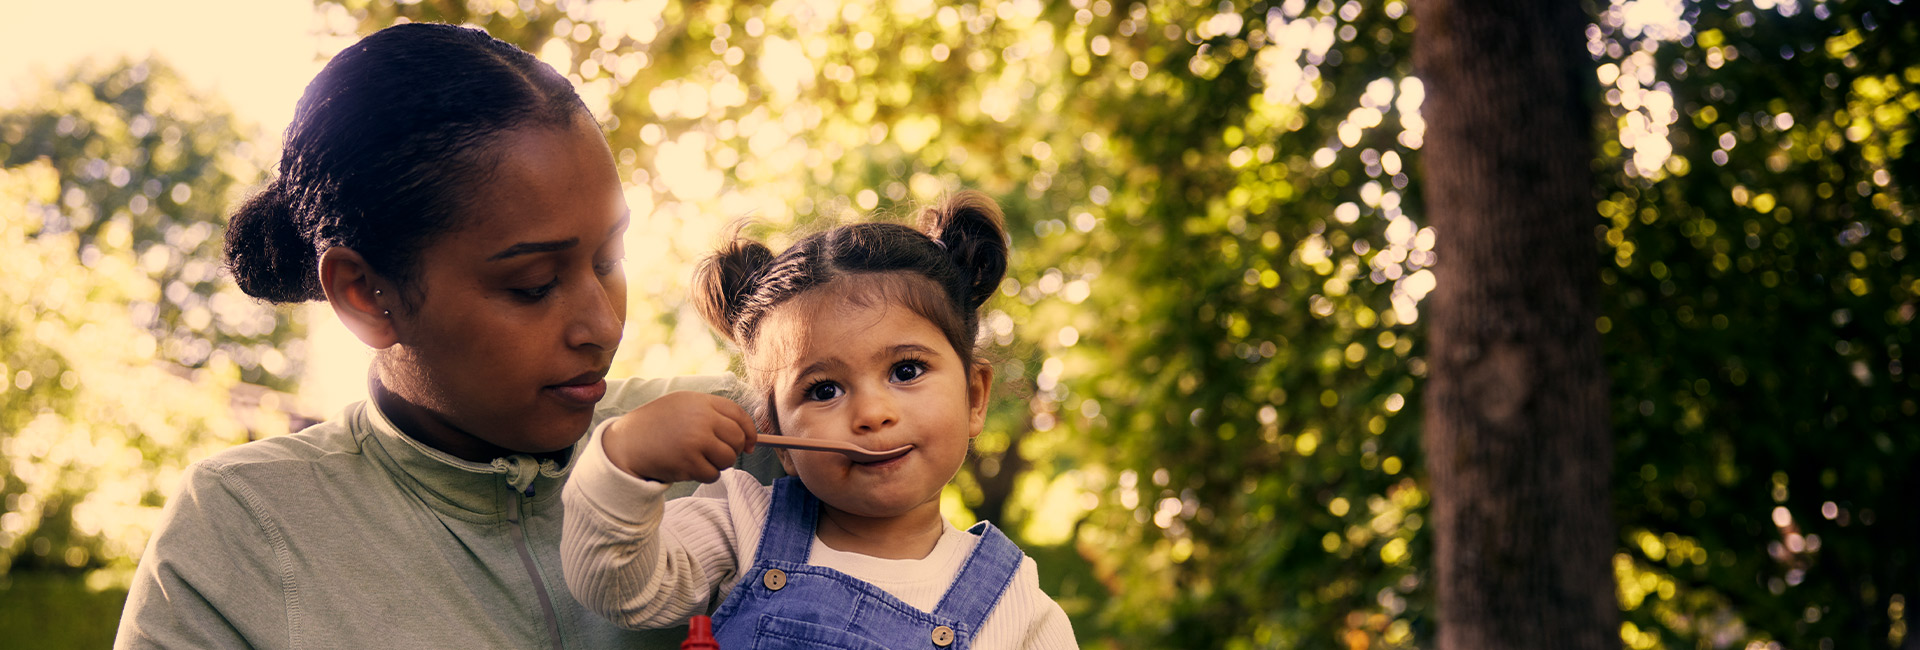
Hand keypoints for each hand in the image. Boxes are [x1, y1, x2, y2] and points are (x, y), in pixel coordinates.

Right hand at [602, 391, 757, 483]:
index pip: (738, 414)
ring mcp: (695, 441)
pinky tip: (689, 467)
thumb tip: (746, 438)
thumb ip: (712, 414)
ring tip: (700, 459)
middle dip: (733, 450)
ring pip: (727, 459)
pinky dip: (705, 475)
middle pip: (737, 439)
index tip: (750, 443)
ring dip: (718, 464)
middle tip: (718, 454)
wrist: (627, 442)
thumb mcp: (683, 405)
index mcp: (701, 402)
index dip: (749, 431)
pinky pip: (713, 475)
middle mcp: (701, 419)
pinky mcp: (688, 462)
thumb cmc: (658, 425)